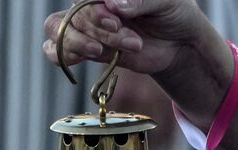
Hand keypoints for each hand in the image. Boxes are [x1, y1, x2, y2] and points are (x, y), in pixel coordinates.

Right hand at [43, 0, 212, 75]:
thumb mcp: (166, 1)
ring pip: (59, 30)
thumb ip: (141, 0)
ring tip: (103, 50)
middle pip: (74, 13)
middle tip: (125, 34)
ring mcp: (87, 27)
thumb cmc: (174, 13)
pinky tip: (84, 56)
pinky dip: (63, 55)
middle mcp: (93, 4)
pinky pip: (57, 51)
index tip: (115, 18)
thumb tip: (114, 4)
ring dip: (78, 43)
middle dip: (96, 28)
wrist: (179, 44)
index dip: (93, 7)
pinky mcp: (88, 50)